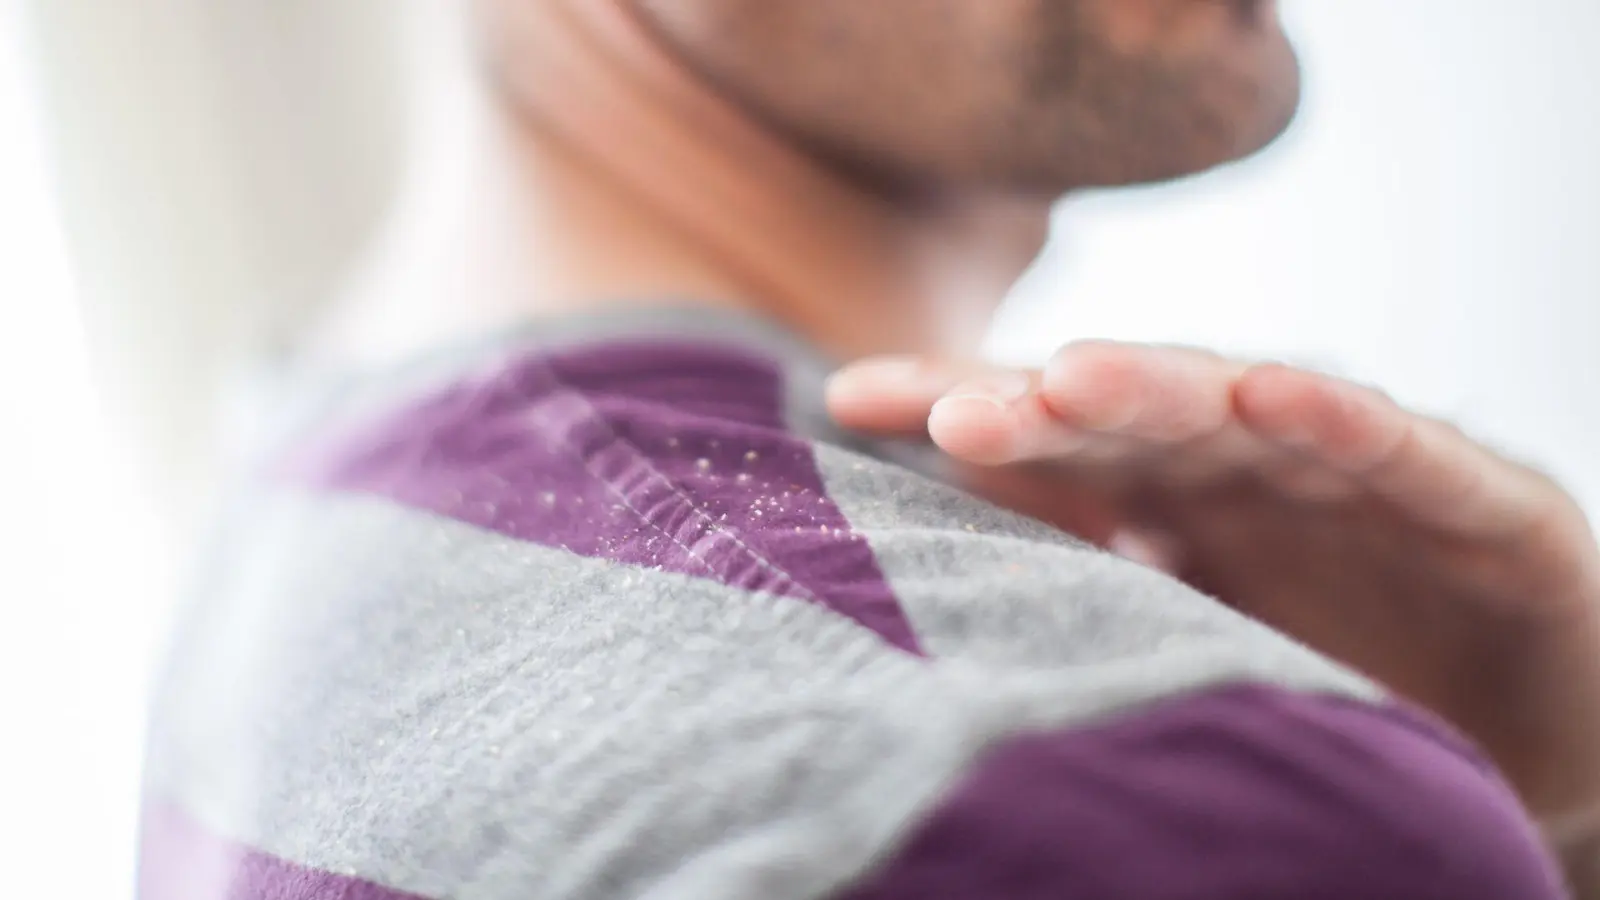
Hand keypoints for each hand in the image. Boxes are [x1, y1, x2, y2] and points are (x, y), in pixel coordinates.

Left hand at [827, 341, 1599, 820]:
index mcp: (1174, 492)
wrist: (1524, 723)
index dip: (956, 406)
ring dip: (1164, 389)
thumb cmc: (1338, 668)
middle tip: (948, 413)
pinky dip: (1344, 422)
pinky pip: (1401, 454)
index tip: (848, 398)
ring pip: (1250, 413)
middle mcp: (1253, 464)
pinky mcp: (1474, 503)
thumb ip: (1078, 578)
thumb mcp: (1186, 631)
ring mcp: (1357, 474)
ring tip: (1073, 378)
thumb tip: (912, 569)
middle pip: (1131, 413)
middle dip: (1039, 403)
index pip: (1050, 437)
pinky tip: (1278, 395)